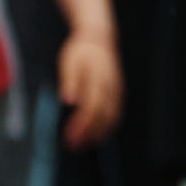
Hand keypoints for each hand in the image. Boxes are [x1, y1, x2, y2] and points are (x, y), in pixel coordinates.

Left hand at [56, 29, 122, 147]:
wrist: (99, 38)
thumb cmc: (81, 51)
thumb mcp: (69, 61)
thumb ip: (70, 80)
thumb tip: (67, 100)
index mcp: (98, 78)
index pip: (92, 107)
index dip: (82, 124)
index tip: (69, 137)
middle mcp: (111, 86)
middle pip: (103, 116)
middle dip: (89, 134)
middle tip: (73, 147)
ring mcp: (117, 90)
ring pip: (112, 117)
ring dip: (98, 134)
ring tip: (82, 146)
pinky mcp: (118, 94)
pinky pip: (116, 114)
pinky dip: (107, 128)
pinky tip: (95, 136)